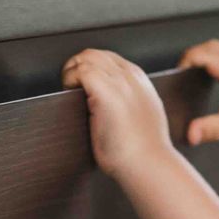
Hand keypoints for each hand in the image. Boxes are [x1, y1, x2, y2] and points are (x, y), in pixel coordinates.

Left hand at [61, 49, 178, 179]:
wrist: (150, 164)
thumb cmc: (143, 152)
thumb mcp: (142, 117)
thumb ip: (130, 104)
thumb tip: (111, 105)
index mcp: (141, 82)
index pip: (110, 59)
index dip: (91, 67)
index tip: (82, 83)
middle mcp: (131, 77)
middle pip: (97, 54)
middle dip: (79, 65)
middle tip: (70, 84)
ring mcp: (120, 82)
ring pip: (88, 57)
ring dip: (72, 70)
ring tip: (69, 87)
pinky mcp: (107, 92)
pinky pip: (82, 70)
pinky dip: (71, 77)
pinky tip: (70, 91)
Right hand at [178, 39, 218, 152]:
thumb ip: (211, 130)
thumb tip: (191, 133)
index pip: (212, 56)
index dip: (191, 60)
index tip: (178, 74)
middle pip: (214, 46)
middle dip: (194, 55)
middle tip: (181, 73)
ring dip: (203, 54)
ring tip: (190, 71)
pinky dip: (212, 57)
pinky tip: (205, 73)